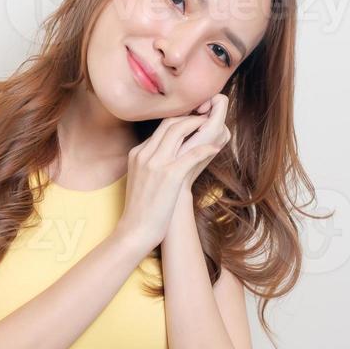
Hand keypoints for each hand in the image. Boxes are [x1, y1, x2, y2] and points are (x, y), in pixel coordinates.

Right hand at [115, 95, 229, 253]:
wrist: (135, 231)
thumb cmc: (141, 210)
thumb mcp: (141, 180)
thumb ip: (150, 164)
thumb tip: (166, 158)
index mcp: (138, 153)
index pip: (161, 127)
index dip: (181, 119)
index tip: (195, 121)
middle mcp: (145, 154)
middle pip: (170, 123)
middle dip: (191, 117)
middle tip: (207, 118)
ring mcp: (156, 163)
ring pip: (179, 130)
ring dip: (198, 125)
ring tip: (212, 127)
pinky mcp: (169, 175)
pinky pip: (191, 153)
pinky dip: (205, 148)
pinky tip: (214, 148)